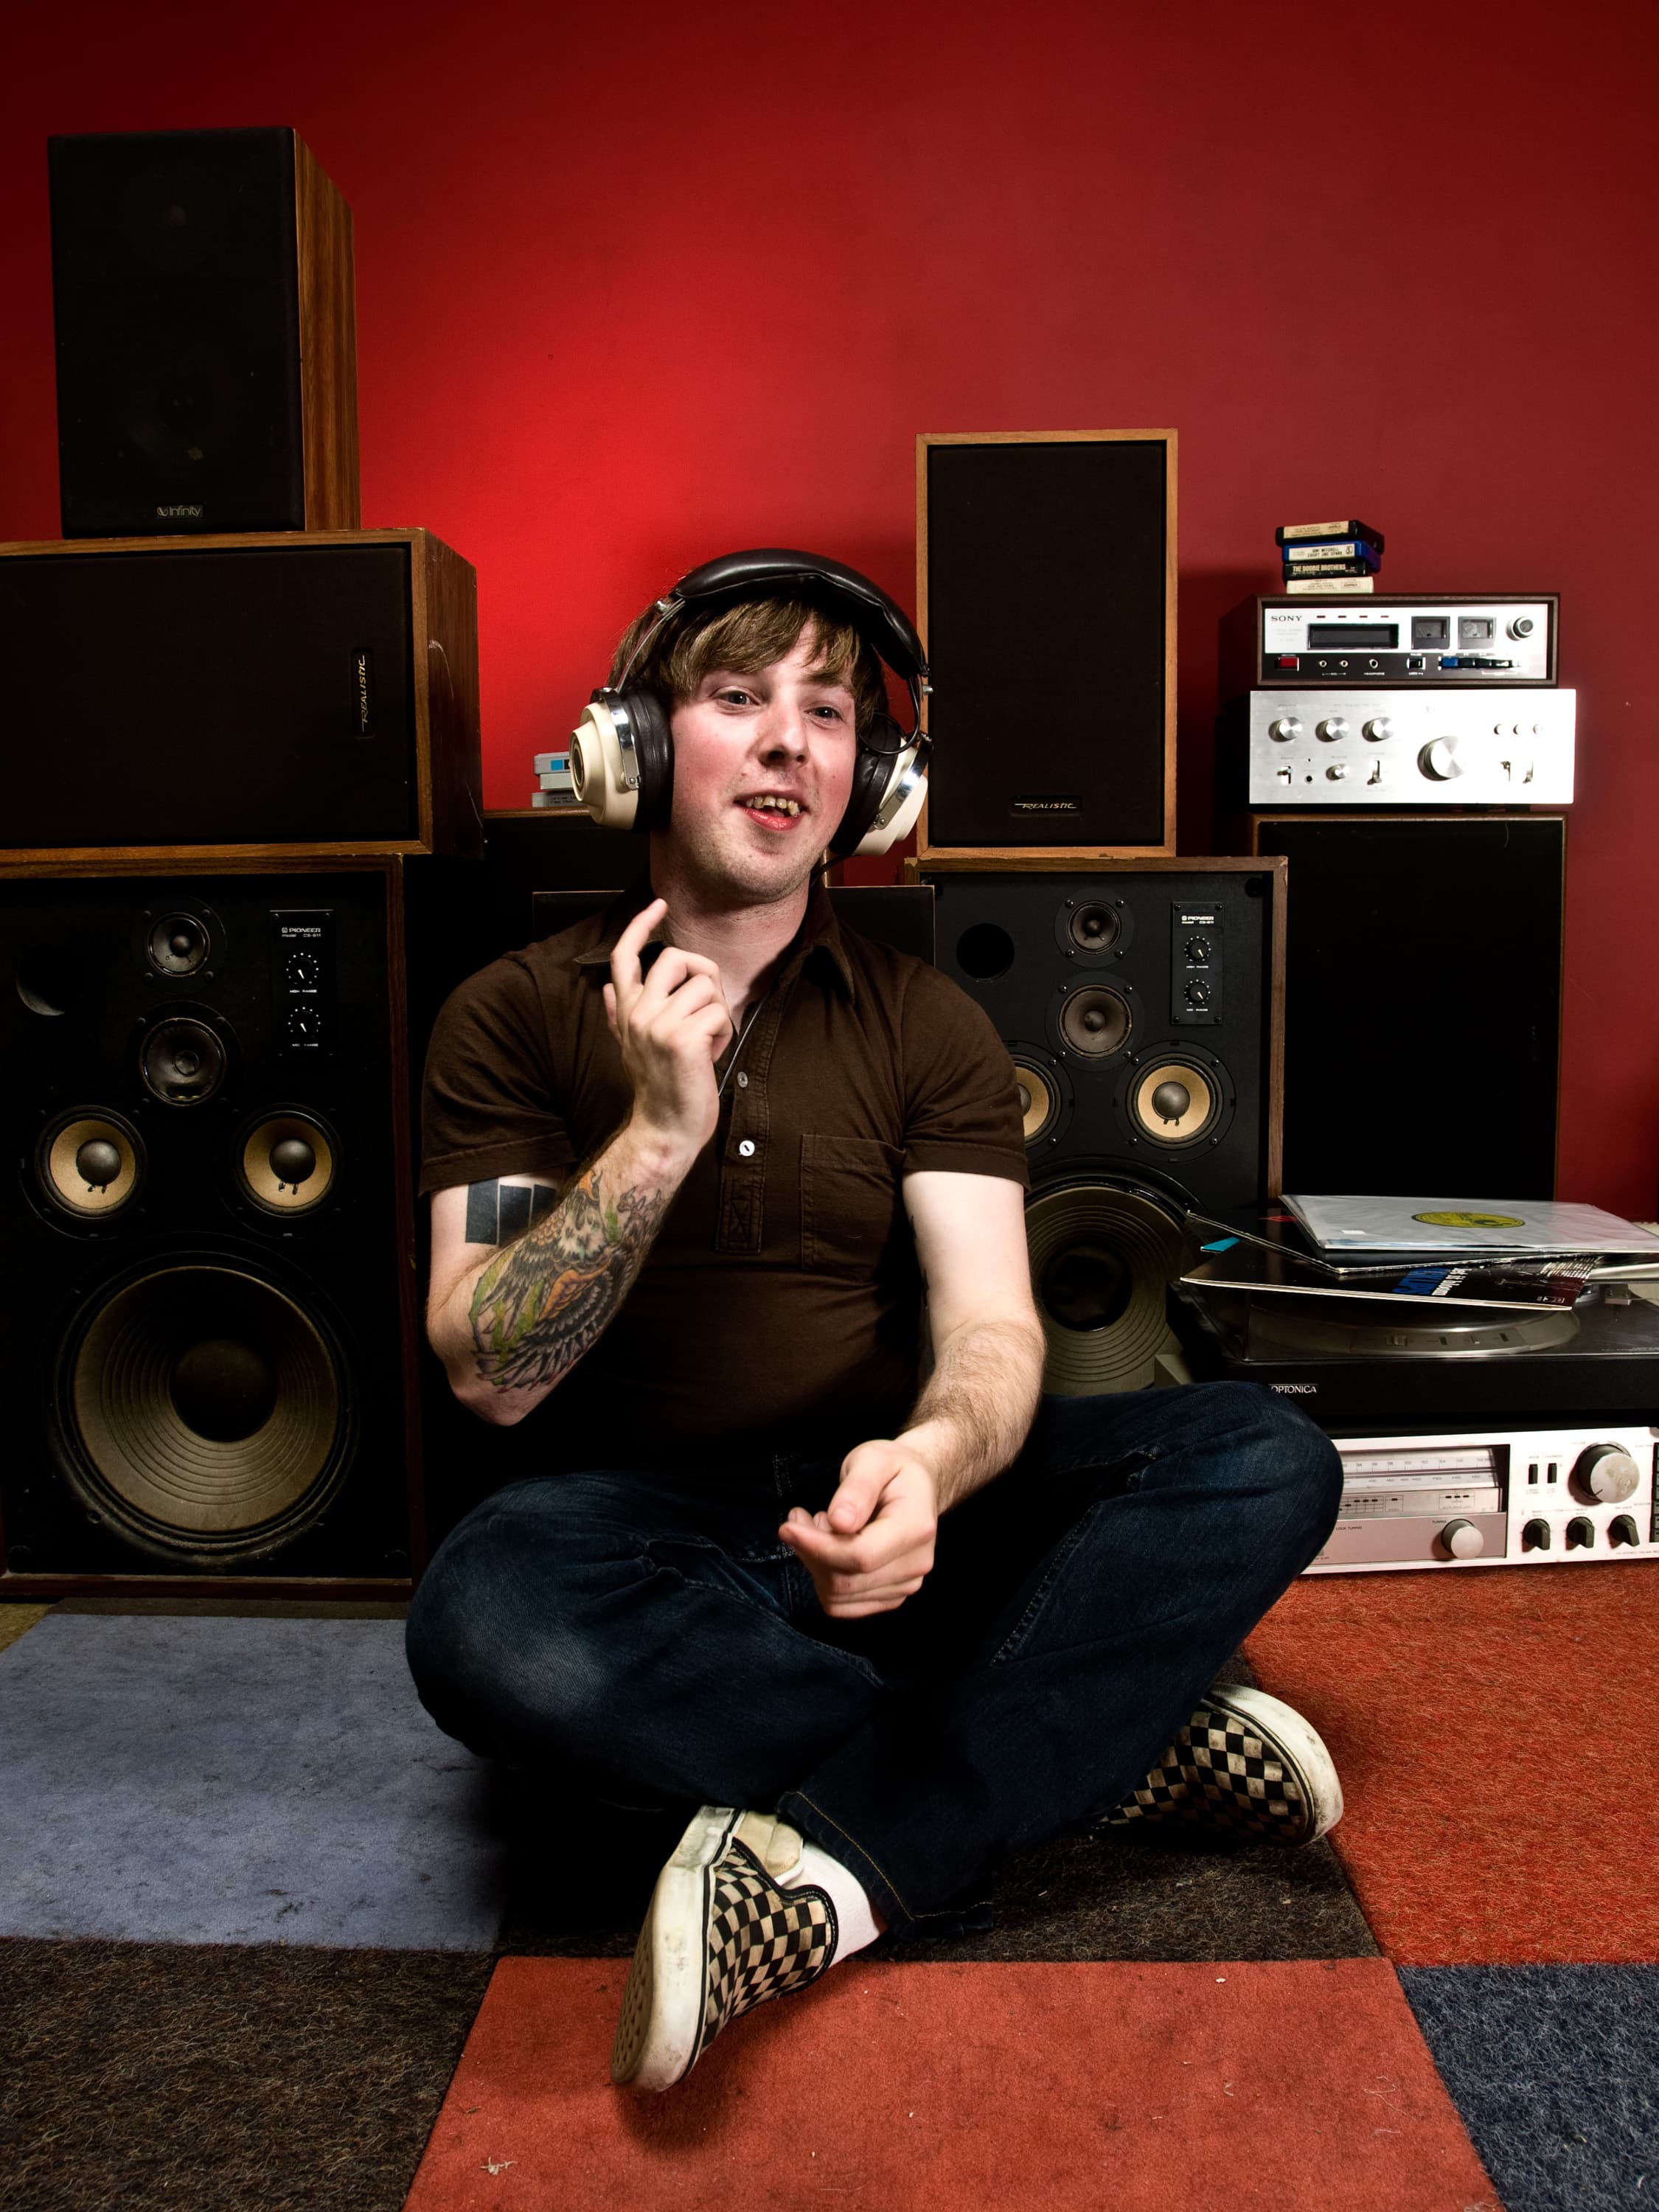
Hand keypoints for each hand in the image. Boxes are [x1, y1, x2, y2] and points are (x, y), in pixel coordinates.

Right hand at [604, 898, 734, 1161]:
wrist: (665, 1130)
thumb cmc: (660, 1089)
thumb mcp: (631, 1047)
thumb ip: (619, 1014)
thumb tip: (608, 987)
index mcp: (625, 1011)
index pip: (625, 956)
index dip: (641, 925)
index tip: (659, 905)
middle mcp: (636, 1012)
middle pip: (677, 958)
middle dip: (705, 977)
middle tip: (707, 1011)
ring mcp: (657, 1024)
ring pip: (706, 987)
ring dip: (718, 1015)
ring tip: (706, 1044)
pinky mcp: (682, 1038)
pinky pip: (719, 1013)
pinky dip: (724, 1033)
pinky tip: (711, 1056)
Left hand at [778, 1441, 938, 1617]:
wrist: (917, 1485)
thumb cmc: (892, 1468)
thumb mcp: (873, 1460)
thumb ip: (857, 1488)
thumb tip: (839, 1522)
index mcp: (916, 1527)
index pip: (860, 1556)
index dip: (818, 1547)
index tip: (788, 1527)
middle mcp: (916, 1563)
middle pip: (846, 1581)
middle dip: (809, 1552)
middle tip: (799, 1518)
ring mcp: (906, 1584)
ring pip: (839, 1596)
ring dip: (814, 1564)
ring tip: (818, 1526)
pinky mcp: (891, 1595)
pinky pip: (843, 1605)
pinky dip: (823, 1579)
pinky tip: (827, 1547)